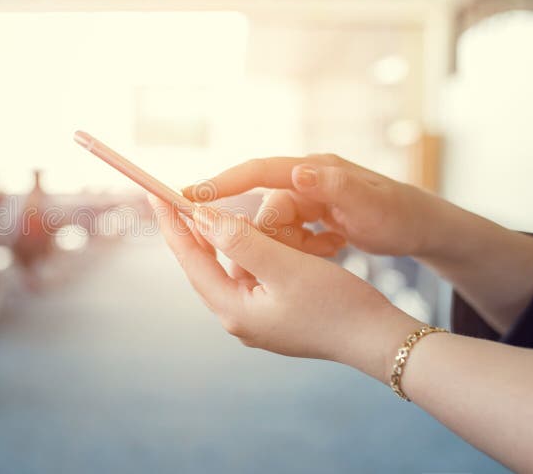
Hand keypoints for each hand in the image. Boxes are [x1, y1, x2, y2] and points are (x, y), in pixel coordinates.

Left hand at [150, 195, 421, 381]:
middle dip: (192, 229)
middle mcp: (237, 318)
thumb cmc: (336, 304)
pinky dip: (246, 251)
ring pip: (227, 268)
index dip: (171, 223)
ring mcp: (254, 319)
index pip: (190, 258)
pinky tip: (250, 233)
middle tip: (175, 197)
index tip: (154, 192)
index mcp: (233, 309)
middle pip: (203, 265)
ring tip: (210, 209)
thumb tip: (201, 217)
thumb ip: (241, 240)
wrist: (377, 339)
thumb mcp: (286, 266)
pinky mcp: (272, 314)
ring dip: (223, 239)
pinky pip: (248, 275)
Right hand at [182, 154, 439, 256]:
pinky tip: (332, 249)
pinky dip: (303, 248)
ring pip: (273, 227)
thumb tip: (296, 171)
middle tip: (296, 250)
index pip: (254, 172)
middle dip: (267, 234)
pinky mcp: (310, 215)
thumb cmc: (399, 213)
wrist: (423, 226)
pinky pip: (289, 236)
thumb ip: (332, 187)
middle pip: (261, 208)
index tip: (186, 196)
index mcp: (310, 170)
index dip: (220, 183)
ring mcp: (306, 197)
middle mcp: (303, 179)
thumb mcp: (368, 204)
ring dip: (291, 245)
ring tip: (328, 249)